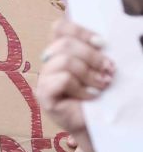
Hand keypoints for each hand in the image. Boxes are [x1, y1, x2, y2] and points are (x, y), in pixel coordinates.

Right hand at [35, 20, 114, 151]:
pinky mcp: (44, 97)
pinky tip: (88, 96)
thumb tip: (100, 40)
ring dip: (88, 73)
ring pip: (65, 62)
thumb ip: (91, 50)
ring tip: (101, 84)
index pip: (59, 28)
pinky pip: (63, 80)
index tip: (103, 43)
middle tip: (108, 69)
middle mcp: (47, 66)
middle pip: (64, 44)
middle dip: (91, 56)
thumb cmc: (97, 93)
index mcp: (58, 53)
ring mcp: (43, 82)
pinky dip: (80, 87)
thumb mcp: (96, 65)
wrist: (95, 123)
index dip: (81, 31)